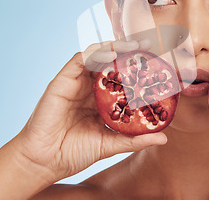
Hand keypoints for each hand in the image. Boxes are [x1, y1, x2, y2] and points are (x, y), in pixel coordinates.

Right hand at [12, 39, 167, 181]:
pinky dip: (95, 53)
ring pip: (96, 55)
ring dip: (115, 47)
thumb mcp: (111, 144)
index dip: (137, 67)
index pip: (122, 76)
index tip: (156, 61)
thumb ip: (135, 139)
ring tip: (133, 45)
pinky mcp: (61, 81)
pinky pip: (79, 60)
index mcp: (101, 99)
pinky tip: (110, 54)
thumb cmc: (74, 153)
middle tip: (148, 45)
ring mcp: (76, 82)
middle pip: (111, 61)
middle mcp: (89, 87)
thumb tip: (164, 137)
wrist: (45, 162)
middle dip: (129, 50)